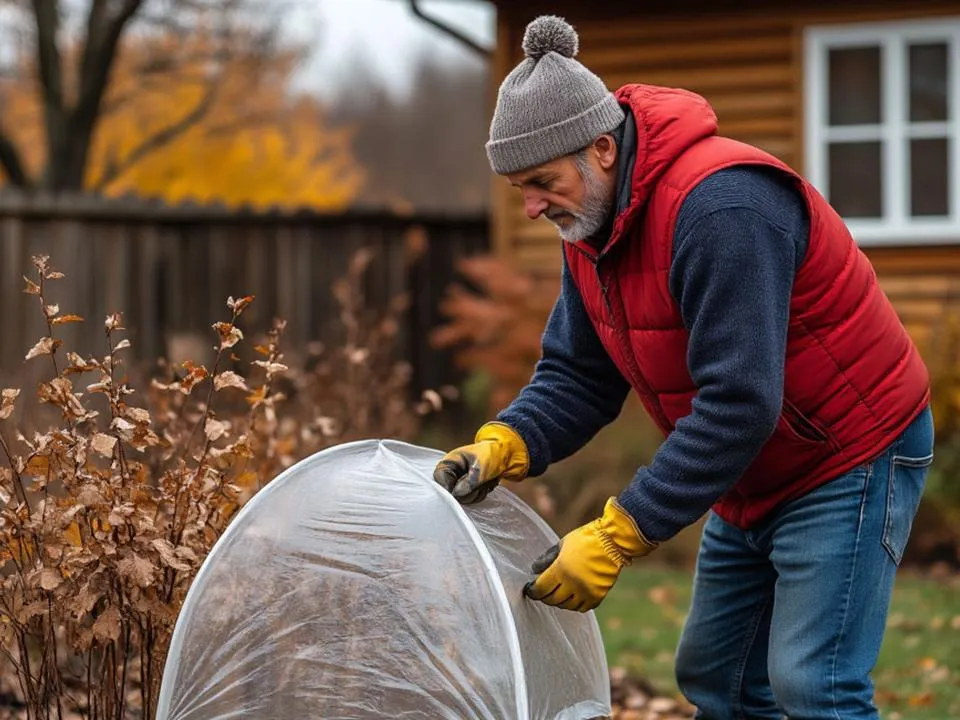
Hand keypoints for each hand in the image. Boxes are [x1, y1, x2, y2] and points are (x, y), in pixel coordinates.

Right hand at [433, 421, 528, 503]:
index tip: (459, 492)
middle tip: (481, 482)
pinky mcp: (468, 490)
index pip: (439, 478)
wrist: (506, 455)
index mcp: (450, 462)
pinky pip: (471, 499)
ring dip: (477, 492)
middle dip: (468, 490)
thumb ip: (469, 481)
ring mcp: (460, 483)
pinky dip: (481, 494)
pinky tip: (486, 485)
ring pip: (462, 498)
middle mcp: (452, 474)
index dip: (448, 487)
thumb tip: (457, 494)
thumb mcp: (481, 466)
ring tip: (485, 481)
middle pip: (451, 492)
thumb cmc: (491, 454)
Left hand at [524, 497, 656, 611]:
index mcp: (561, 569)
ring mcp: (586, 591)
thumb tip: (534, 569)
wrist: (612, 541)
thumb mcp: (562, 544)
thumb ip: (547, 558)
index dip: (532, 591)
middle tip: (542, 592)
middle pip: (552, 599)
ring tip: (556, 594)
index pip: (541, 588)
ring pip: (567, 606)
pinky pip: (583, 607)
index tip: (529, 589)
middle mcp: (573, 583)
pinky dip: (575, 604)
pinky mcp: (598, 595)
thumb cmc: (585, 539)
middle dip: (544, 597)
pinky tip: (572, 597)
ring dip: (559, 601)